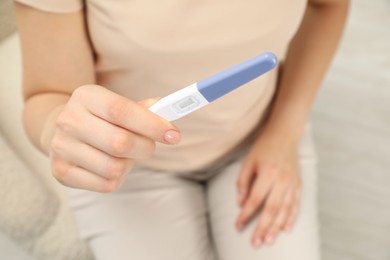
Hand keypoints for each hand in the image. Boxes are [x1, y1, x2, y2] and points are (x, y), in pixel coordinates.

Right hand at [47, 85, 179, 191]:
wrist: (62, 130)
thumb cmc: (100, 118)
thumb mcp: (116, 104)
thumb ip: (142, 109)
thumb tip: (165, 109)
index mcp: (85, 96)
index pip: (122, 111)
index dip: (152, 124)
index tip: (174, 135)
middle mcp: (69, 120)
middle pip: (120, 143)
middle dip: (145, 148)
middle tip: (149, 146)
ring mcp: (61, 148)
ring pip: (115, 168)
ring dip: (129, 164)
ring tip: (124, 155)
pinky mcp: (61, 172)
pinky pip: (106, 184)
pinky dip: (118, 178)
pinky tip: (111, 165)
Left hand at [235, 131, 300, 247]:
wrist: (284, 136)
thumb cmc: (263, 149)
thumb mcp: (248, 162)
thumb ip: (243, 182)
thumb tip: (241, 203)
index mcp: (268, 173)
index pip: (255, 200)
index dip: (246, 214)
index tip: (238, 225)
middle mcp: (282, 180)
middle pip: (271, 209)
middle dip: (262, 227)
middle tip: (256, 242)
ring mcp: (292, 183)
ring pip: (285, 210)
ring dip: (277, 227)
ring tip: (269, 240)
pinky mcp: (299, 184)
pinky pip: (296, 204)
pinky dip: (291, 218)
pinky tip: (286, 229)